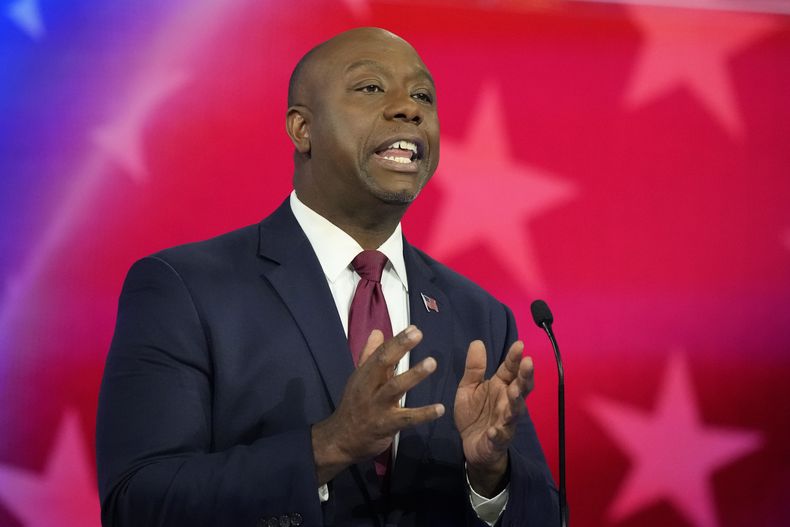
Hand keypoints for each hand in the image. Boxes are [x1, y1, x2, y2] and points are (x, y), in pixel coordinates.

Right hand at [311, 326, 444, 484]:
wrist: (340, 440)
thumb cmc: (353, 406)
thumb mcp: (358, 379)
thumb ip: (370, 356)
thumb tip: (378, 332)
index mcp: (364, 375)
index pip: (380, 353)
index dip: (396, 340)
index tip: (414, 329)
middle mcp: (369, 387)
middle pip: (383, 363)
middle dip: (400, 347)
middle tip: (418, 335)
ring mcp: (377, 406)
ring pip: (394, 387)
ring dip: (413, 375)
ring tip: (431, 363)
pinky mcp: (386, 425)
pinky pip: (407, 419)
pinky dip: (423, 414)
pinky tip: (440, 408)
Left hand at [454, 340, 533, 496]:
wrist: (472, 445)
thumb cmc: (475, 412)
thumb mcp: (469, 387)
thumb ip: (474, 368)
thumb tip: (477, 342)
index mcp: (501, 386)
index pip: (511, 369)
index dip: (515, 358)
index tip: (519, 344)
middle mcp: (507, 402)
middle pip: (521, 388)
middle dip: (525, 376)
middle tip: (528, 363)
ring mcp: (505, 421)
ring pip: (515, 411)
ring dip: (516, 402)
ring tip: (514, 391)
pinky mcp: (498, 440)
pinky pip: (500, 436)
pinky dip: (498, 434)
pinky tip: (494, 430)